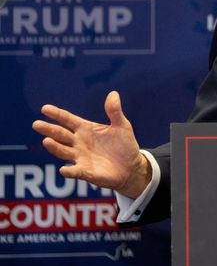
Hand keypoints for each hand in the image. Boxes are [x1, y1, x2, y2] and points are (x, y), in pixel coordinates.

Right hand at [32, 91, 151, 198]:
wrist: (132, 167)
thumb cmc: (124, 145)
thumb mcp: (122, 126)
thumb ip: (114, 112)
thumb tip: (113, 94)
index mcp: (85, 129)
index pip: (68, 120)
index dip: (57, 114)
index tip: (45, 108)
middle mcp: (79, 142)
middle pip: (61, 134)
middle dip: (49, 129)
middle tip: (36, 124)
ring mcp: (80, 157)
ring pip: (63, 151)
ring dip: (55, 147)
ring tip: (47, 141)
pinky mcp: (85, 171)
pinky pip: (75, 171)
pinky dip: (69, 170)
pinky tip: (64, 169)